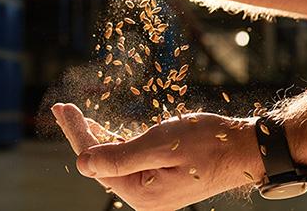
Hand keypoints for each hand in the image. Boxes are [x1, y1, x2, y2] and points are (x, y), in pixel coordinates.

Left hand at [52, 103, 264, 210]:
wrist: (245, 150)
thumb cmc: (208, 143)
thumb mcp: (161, 144)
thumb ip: (121, 156)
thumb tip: (82, 164)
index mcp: (141, 192)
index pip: (97, 160)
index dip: (77, 133)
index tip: (62, 109)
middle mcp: (144, 197)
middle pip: (101, 162)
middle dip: (81, 134)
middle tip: (62, 109)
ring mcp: (152, 189)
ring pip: (114, 161)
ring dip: (96, 137)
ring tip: (76, 117)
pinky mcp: (160, 179)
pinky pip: (130, 161)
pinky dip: (116, 143)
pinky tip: (105, 130)